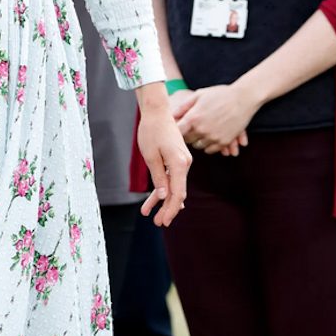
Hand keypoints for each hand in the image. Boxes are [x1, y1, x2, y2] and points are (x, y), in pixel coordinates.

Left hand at [137, 105, 191, 226]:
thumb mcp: (151, 156)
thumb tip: (165, 196)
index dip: (172, 209)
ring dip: (163, 201)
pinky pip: (172, 177)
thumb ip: (159, 177)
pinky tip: (158, 200)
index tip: (164, 221)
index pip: (178, 193)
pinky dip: (164, 188)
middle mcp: (185, 163)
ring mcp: (182, 161)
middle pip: (178, 192)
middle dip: (168, 209)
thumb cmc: (151, 131)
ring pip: (174, 186)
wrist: (157, 112)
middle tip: (158, 223)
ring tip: (152, 215)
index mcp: (180, 163)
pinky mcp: (177, 159)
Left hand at [176, 82, 254, 154]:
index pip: (177, 132)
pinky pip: (210, 150)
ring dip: (198, 140)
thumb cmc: (219, 94)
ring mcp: (213, 137)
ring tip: (202, 129)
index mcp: (193, 118)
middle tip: (191, 127)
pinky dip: (208, 145)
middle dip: (187, 135)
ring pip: (198, 146)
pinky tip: (210, 135)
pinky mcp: (223, 142)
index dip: (175, 131)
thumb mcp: (199, 95)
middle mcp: (202, 130)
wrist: (243, 98)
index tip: (176, 128)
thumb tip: (170, 117)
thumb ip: (183, 107)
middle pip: (186, 141)